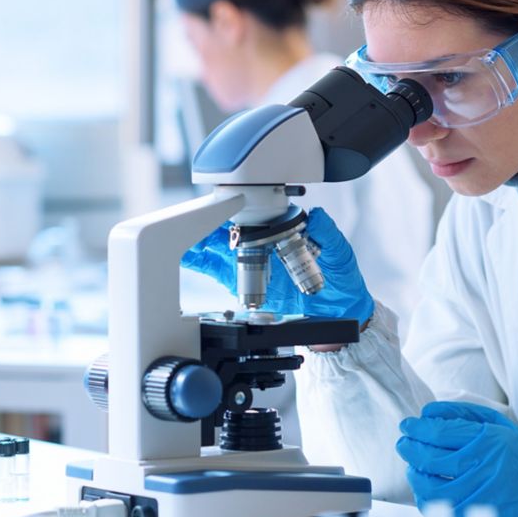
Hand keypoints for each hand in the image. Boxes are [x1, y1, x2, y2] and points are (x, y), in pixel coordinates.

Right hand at [181, 207, 374, 326]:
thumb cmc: (340, 278)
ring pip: (215, 246)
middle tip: (187, 220)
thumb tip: (318, 217)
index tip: (222, 205)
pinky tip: (185, 257)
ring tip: (177, 236)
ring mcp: (250, 261)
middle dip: (205, 221)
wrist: (339, 311)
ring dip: (196, 240)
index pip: (254, 213)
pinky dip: (199, 262)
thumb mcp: (340, 254)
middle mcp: (262, 242)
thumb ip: (329, 236)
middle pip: (227, 226)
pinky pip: (216, 269)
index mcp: (282, 229)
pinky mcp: (242, 282)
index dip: (236, 207)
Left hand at [396, 401, 517, 516]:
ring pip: (429, 485)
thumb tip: (427, 412)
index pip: (438, 432)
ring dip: (413, 473)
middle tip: (403, 442)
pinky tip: (423, 488)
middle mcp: (482, 467)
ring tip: (411, 465)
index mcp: (487, 440)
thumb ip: (462, 414)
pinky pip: (439, 508)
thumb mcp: (498, 424)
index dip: (416, 428)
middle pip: (428, 458)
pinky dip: (424, 497)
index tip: (407, 425)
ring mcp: (479, 494)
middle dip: (408, 447)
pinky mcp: (477, 516)